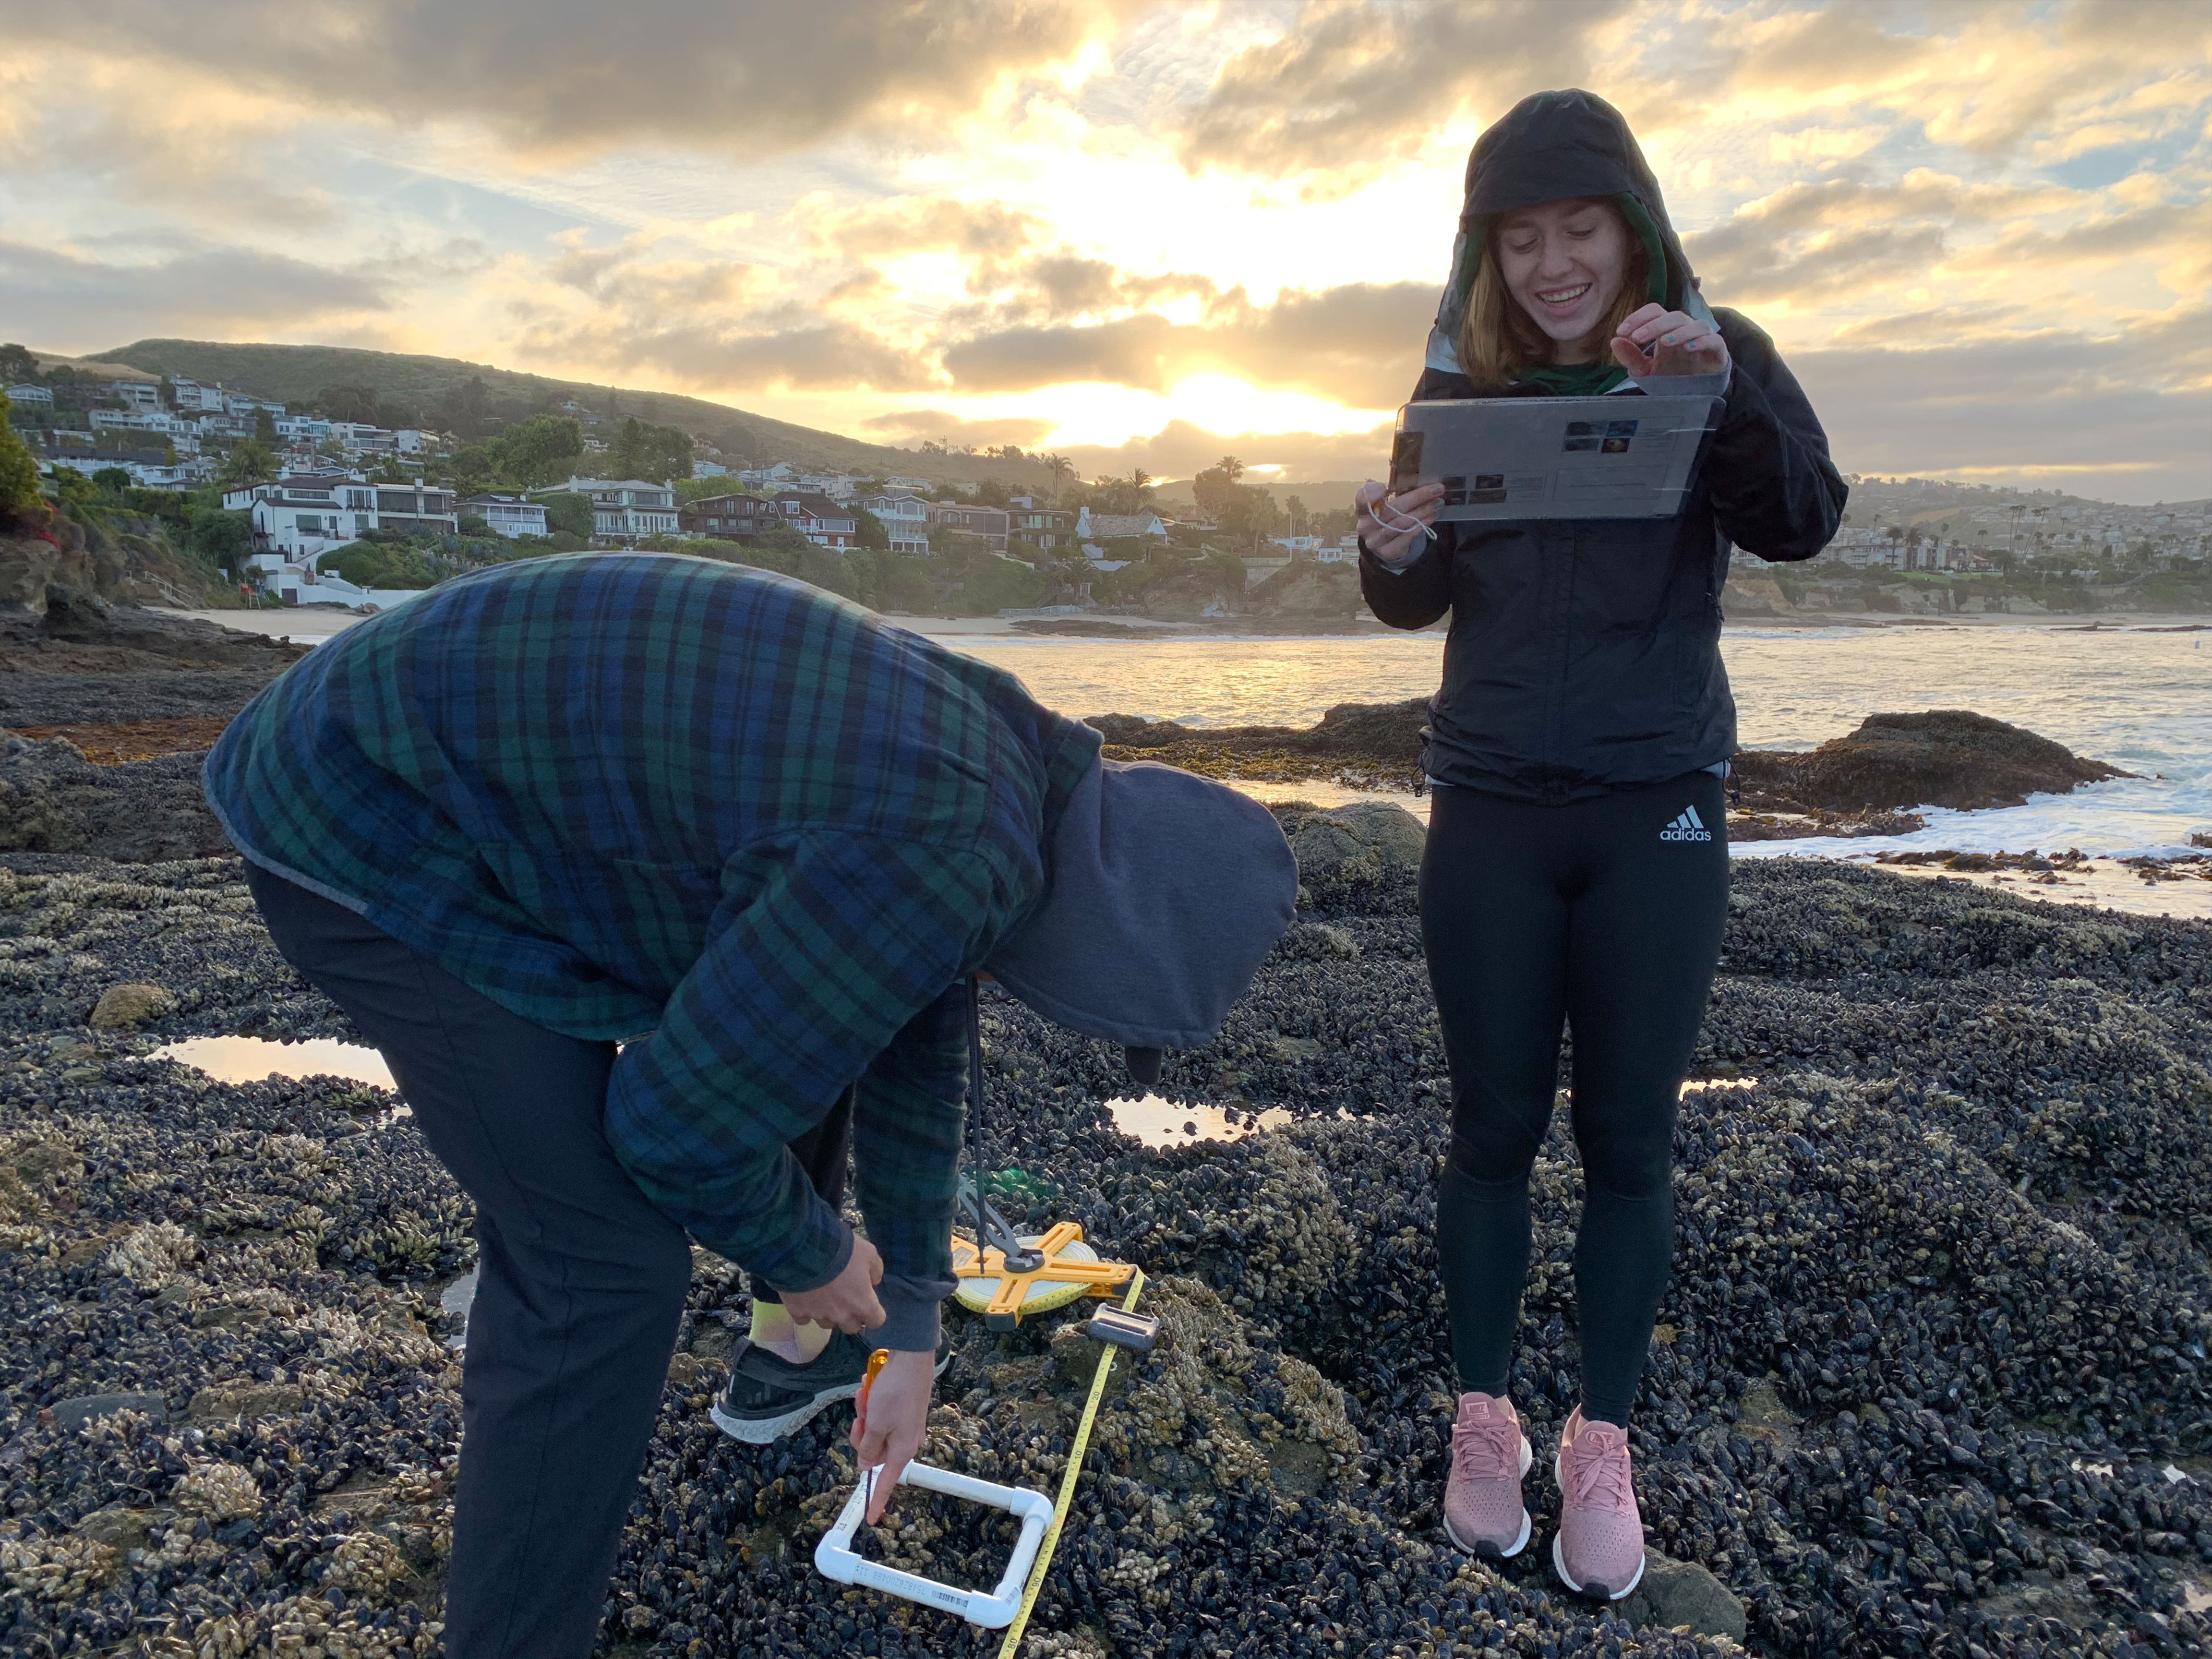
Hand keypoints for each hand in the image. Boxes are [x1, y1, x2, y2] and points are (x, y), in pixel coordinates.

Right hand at [780, 1233, 883, 1333]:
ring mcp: (818, 1315)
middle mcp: (842, 1315)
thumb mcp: (868, 1252)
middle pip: (851, 1327)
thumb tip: (873, 1281)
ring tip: (823, 1295)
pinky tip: (804, 1297)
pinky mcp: (797, 1312)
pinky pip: (803, 1318)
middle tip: (846, 1298)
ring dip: (828, 1313)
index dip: (874, 1312)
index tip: (868, 1300)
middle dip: (851, 1315)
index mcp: (863, 1304)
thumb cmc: (843, 1251)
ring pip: (827, 1323)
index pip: (876, 1321)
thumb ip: (875, 1269)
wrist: (806, 1249)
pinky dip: (805, 1311)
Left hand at [850, 1347, 934, 1523]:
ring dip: (864, 1415)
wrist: (911, 1359)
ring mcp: (903, 1424)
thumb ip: (868, 1448)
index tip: (871, 1519)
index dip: (877, 1500)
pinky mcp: (900, 1410)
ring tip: (865, 1397)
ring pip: (873, 1431)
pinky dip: (871, 1404)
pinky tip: (869, 1390)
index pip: (887, 1482)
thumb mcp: (875, 1424)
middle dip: (861, 1434)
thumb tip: (866, 1465)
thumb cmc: (895, 1393)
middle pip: (874, 1452)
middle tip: (860, 1417)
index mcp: (902, 1449)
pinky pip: (879, 1415)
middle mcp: (905, 1440)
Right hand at [1355, 480, 1443, 566]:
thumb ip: (1392, 490)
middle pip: (1392, 509)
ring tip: (1437, 504)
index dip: (1371, 493)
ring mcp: (1375, 541)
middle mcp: (1365, 526)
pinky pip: (1406, 537)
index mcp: (1362, 509)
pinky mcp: (1387, 552)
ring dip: (1422, 511)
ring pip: (1402, 523)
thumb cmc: (1387, 518)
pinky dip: (1420, 527)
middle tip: (1437, 489)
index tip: (1385, 488)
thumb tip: (1408, 477)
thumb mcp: (1386, 503)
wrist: (1385, 544)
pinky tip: (1430, 518)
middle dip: (1417, 497)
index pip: (1362, 498)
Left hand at [1611, 303, 1728, 379]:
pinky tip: (1689, 348)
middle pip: (1673, 316)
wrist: (1696, 391)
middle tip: (1637, 338)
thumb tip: (1614, 341)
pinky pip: (1714, 340)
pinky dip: (1702, 342)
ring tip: (1664, 342)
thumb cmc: (1671, 374)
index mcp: (1666, 328)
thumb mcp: (1646, 370)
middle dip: (1654, 325)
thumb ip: (1631, 357)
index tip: (1621, 331)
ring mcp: (1703, 337)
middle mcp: (1685, 328)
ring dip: (1679, 332)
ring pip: (1696, 325)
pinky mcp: (1717, 350)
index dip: (1638, 317)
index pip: (1654, 311)